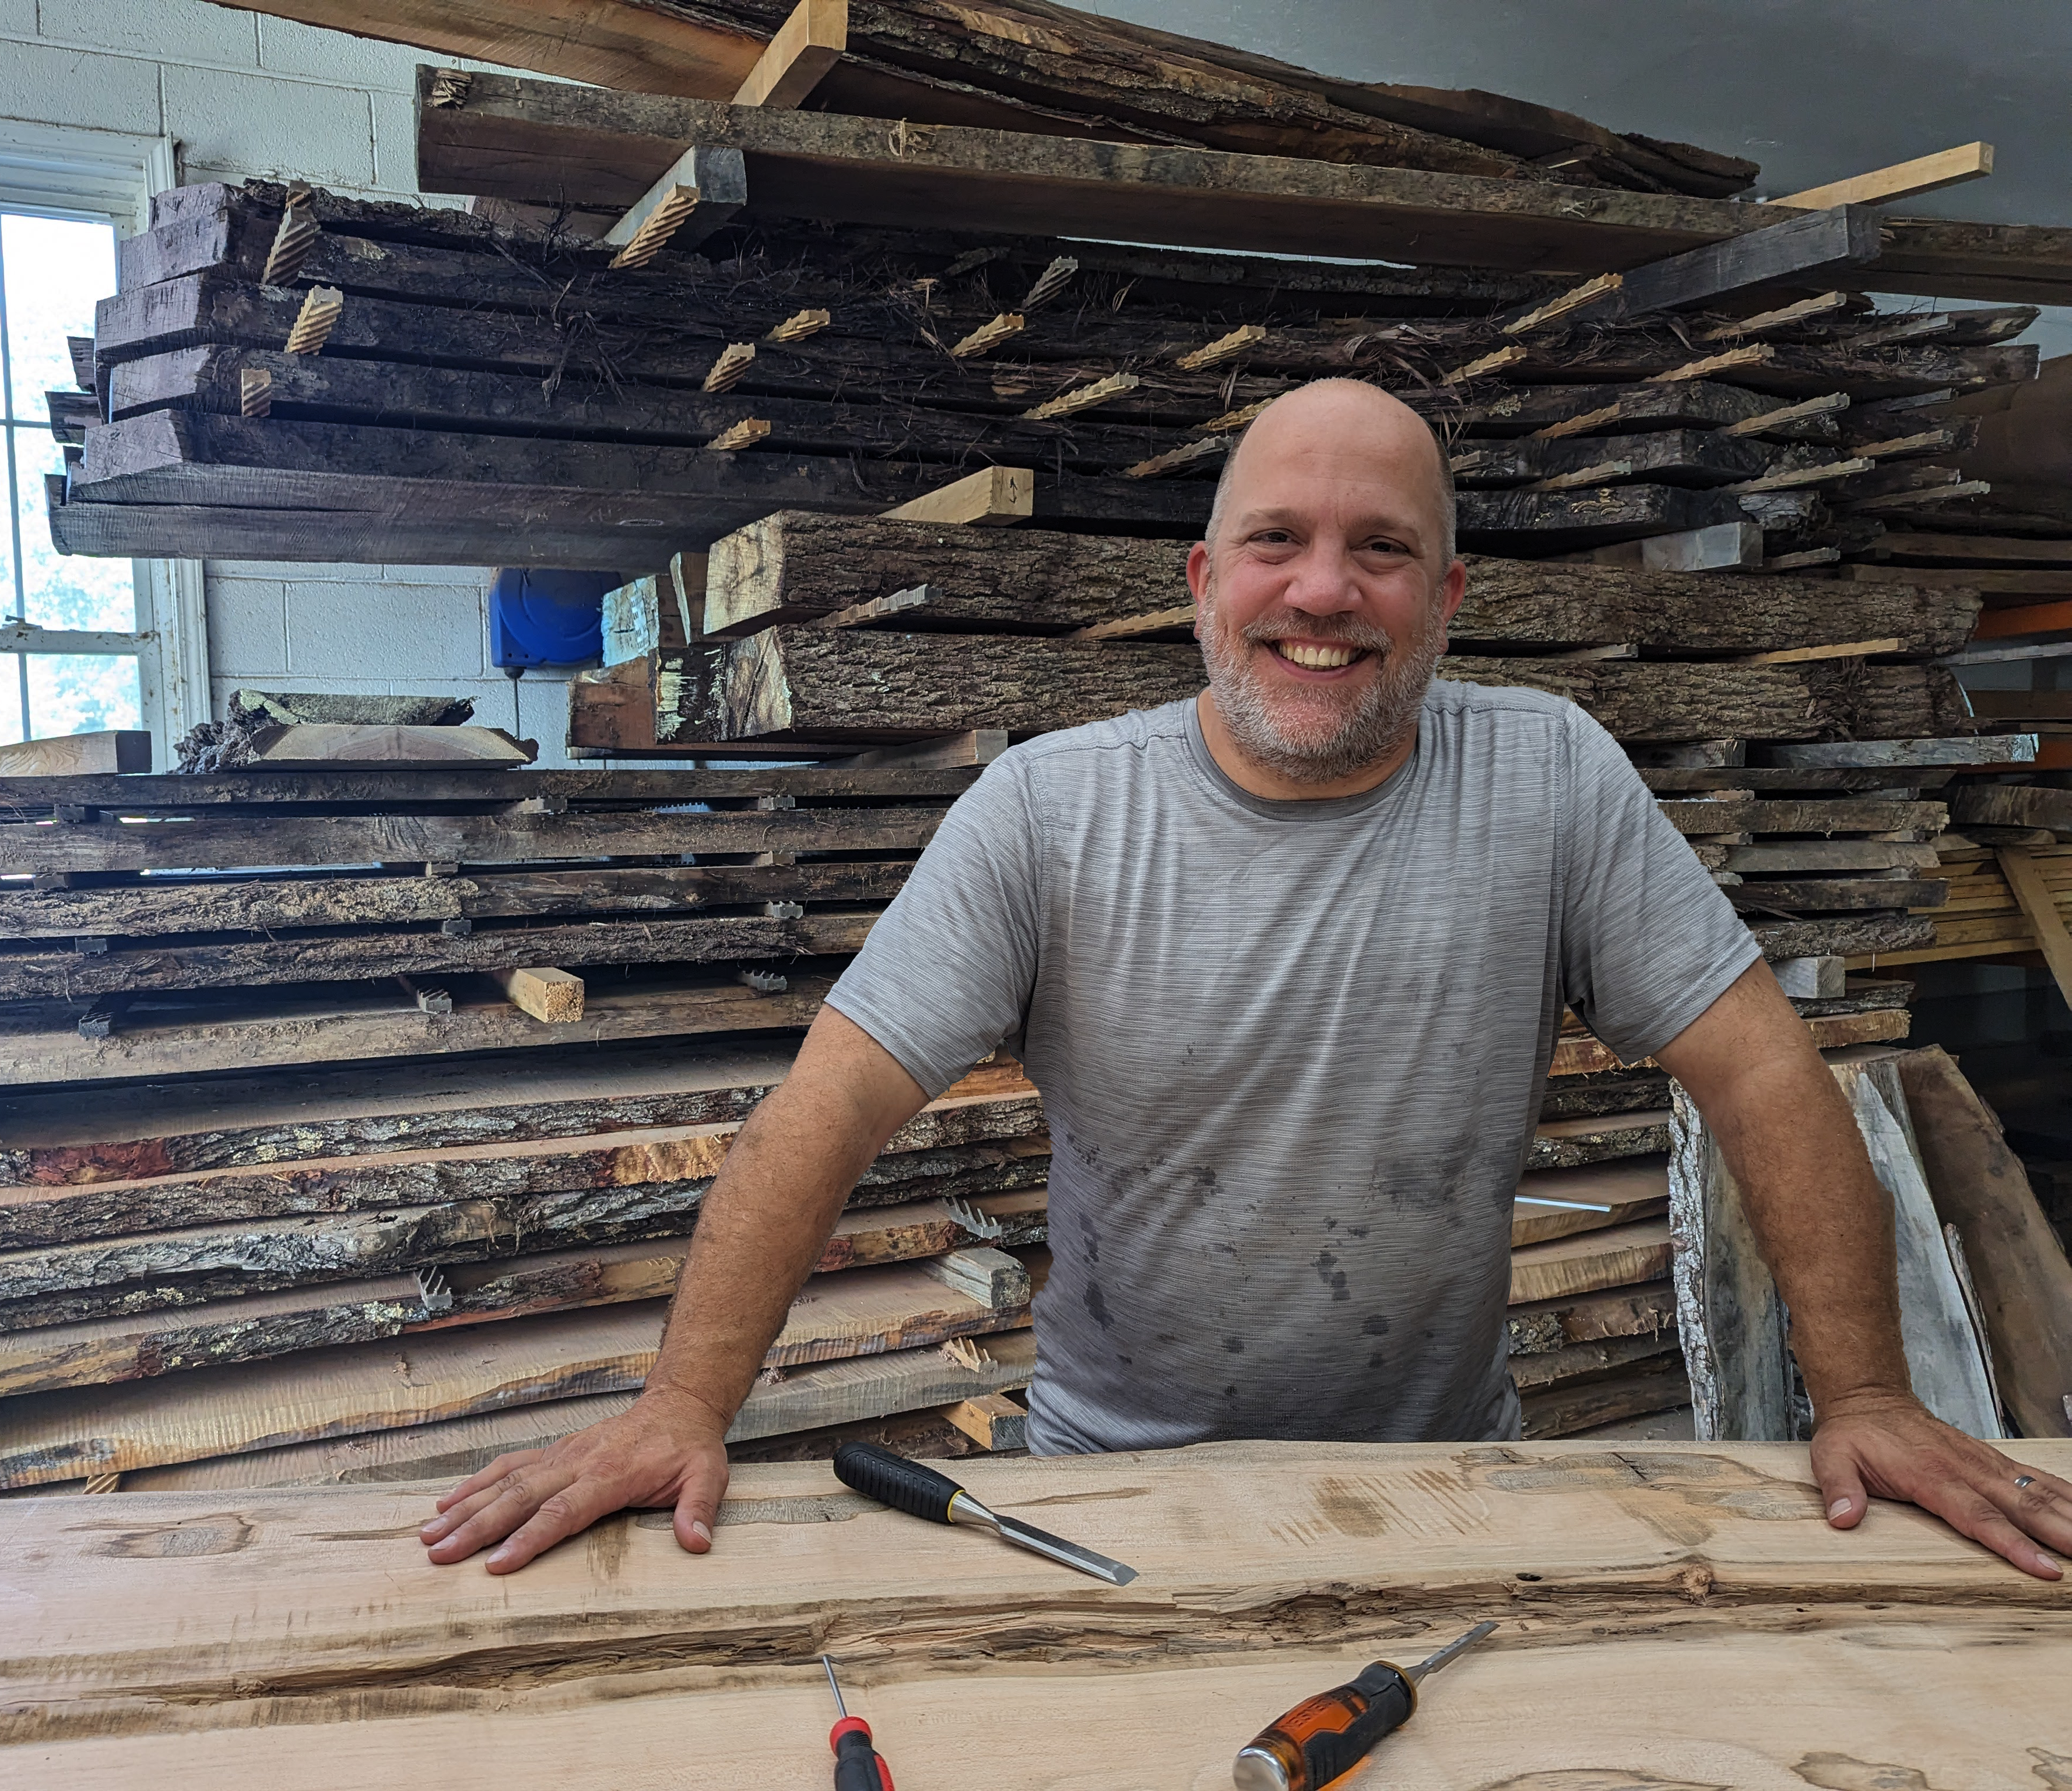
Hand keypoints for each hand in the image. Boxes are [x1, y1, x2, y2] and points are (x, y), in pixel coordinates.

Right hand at [419, 1385, 729, 1573]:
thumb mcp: (708, 1475)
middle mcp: (577, 1463)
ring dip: (466, 1507)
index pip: (562, 1512)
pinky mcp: (555, 1452)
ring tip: (428, 1534)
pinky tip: (448, 1503)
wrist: (679, 1404)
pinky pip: (509, 1465)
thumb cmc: (690, 1447)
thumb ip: (699, 1509)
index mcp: (610, 1475)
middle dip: (477, 1528)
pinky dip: (476, 1483)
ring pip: (505, 1481)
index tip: (495, 1565)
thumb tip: (697, 1542)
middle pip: (519, 1497)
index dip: (529, 1539)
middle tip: (437, 1554)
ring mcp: (562, 1455)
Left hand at [1810, 1389, 2070, 1579]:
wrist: (1869, 1398)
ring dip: (2071, 1516)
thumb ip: (1840, 1488)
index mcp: (1931, 1474)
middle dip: (2063, 1535)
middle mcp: (1966, 1468)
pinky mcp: (1993, 1461)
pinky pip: (2036, 1477)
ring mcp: (1984, 1463)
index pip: (1978, 1516)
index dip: (2012, 1544)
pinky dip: (2067, 1495)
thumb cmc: (1855, 1434)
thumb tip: (1843, 1519)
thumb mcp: (1831, 1457)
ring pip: (2038, 1491)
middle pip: (2023, 1506)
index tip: (2044, 1568)